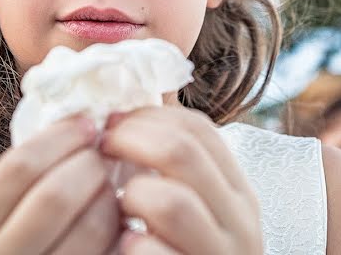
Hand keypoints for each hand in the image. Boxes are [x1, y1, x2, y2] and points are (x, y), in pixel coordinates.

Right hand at [0, 115, 121, 254]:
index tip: (87, 123)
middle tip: (103, 155)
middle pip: (55, 195)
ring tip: (111, 186)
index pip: (19, 166)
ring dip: (111, 196)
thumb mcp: (3, 211)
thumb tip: (81, 119)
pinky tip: (121, 218)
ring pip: (91, 227)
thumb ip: (29, 174)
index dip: (60, 137)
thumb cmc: (20, 242)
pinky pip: (112, 250)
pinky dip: (123, 228)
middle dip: (89, 165)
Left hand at [101, 106, 262, 254]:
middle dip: (129, 142)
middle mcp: (240, 222)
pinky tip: (120, 247)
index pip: (198, 129)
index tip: (111, 122)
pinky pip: (150, 251)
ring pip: (171, 201)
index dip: (147, 116)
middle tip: (100, 149)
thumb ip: (173, 162)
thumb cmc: (182, 254)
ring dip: (131, 196)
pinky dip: (128, 244)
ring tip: (119, 206)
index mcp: (237, 192)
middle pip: (183, 153)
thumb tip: (134, 101)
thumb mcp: (193, 204)